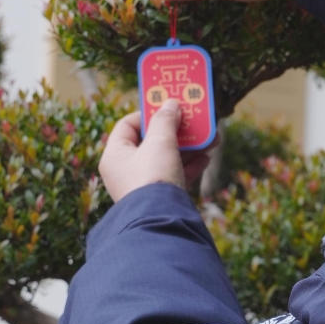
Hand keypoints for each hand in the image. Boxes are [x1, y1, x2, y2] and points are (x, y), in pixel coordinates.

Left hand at [99, 100, 213, 202]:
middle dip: (175, 130)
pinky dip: (190, 165)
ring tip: (208, 138)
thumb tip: (170, 104)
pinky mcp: (161, 196)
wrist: (162, 219)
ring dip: (188, 147)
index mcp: (115, 155)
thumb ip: (165, 120)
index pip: (128, 125)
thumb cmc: (153, 178)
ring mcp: (144, 184)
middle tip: (193, 120)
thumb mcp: (160, 142)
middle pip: (152, 141)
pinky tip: (206, 158)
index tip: (168, 108)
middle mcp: (126, 170)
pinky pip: (175, 174)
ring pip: (167, 158)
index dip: (148, 114)